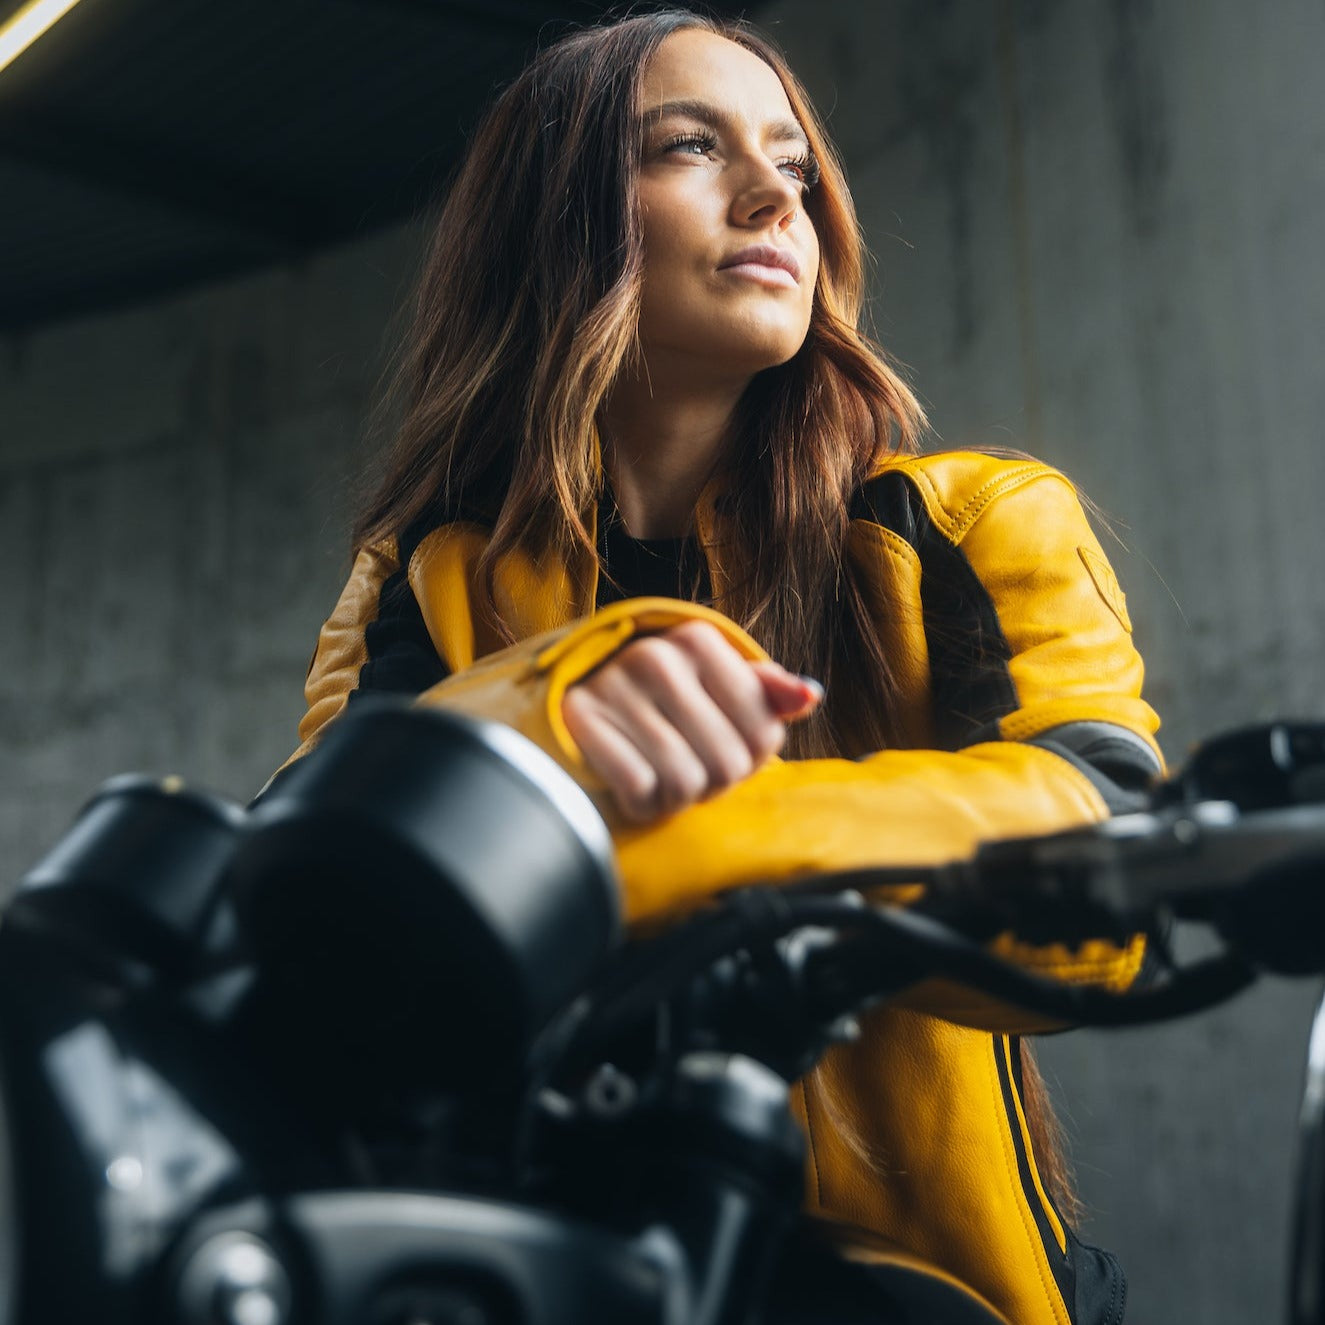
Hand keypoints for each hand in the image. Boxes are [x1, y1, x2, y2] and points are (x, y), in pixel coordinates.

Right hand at [561, 620, 822, 824]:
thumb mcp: (718, 688)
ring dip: (676, 798)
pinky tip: (633, 787)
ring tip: (660, 778)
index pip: (765, 734)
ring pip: (684, 781)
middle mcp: (656, 655)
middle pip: (727, 763)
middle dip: (711, 782)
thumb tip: (810, 696)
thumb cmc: (664, 703)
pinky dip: (641, 804)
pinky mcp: (579, 719)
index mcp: (699, 640)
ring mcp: (614, 684)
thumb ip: (767, 694)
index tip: (718, 745)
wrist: (579, 704)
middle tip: (687, 767)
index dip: (748, 758)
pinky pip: (639, 789)